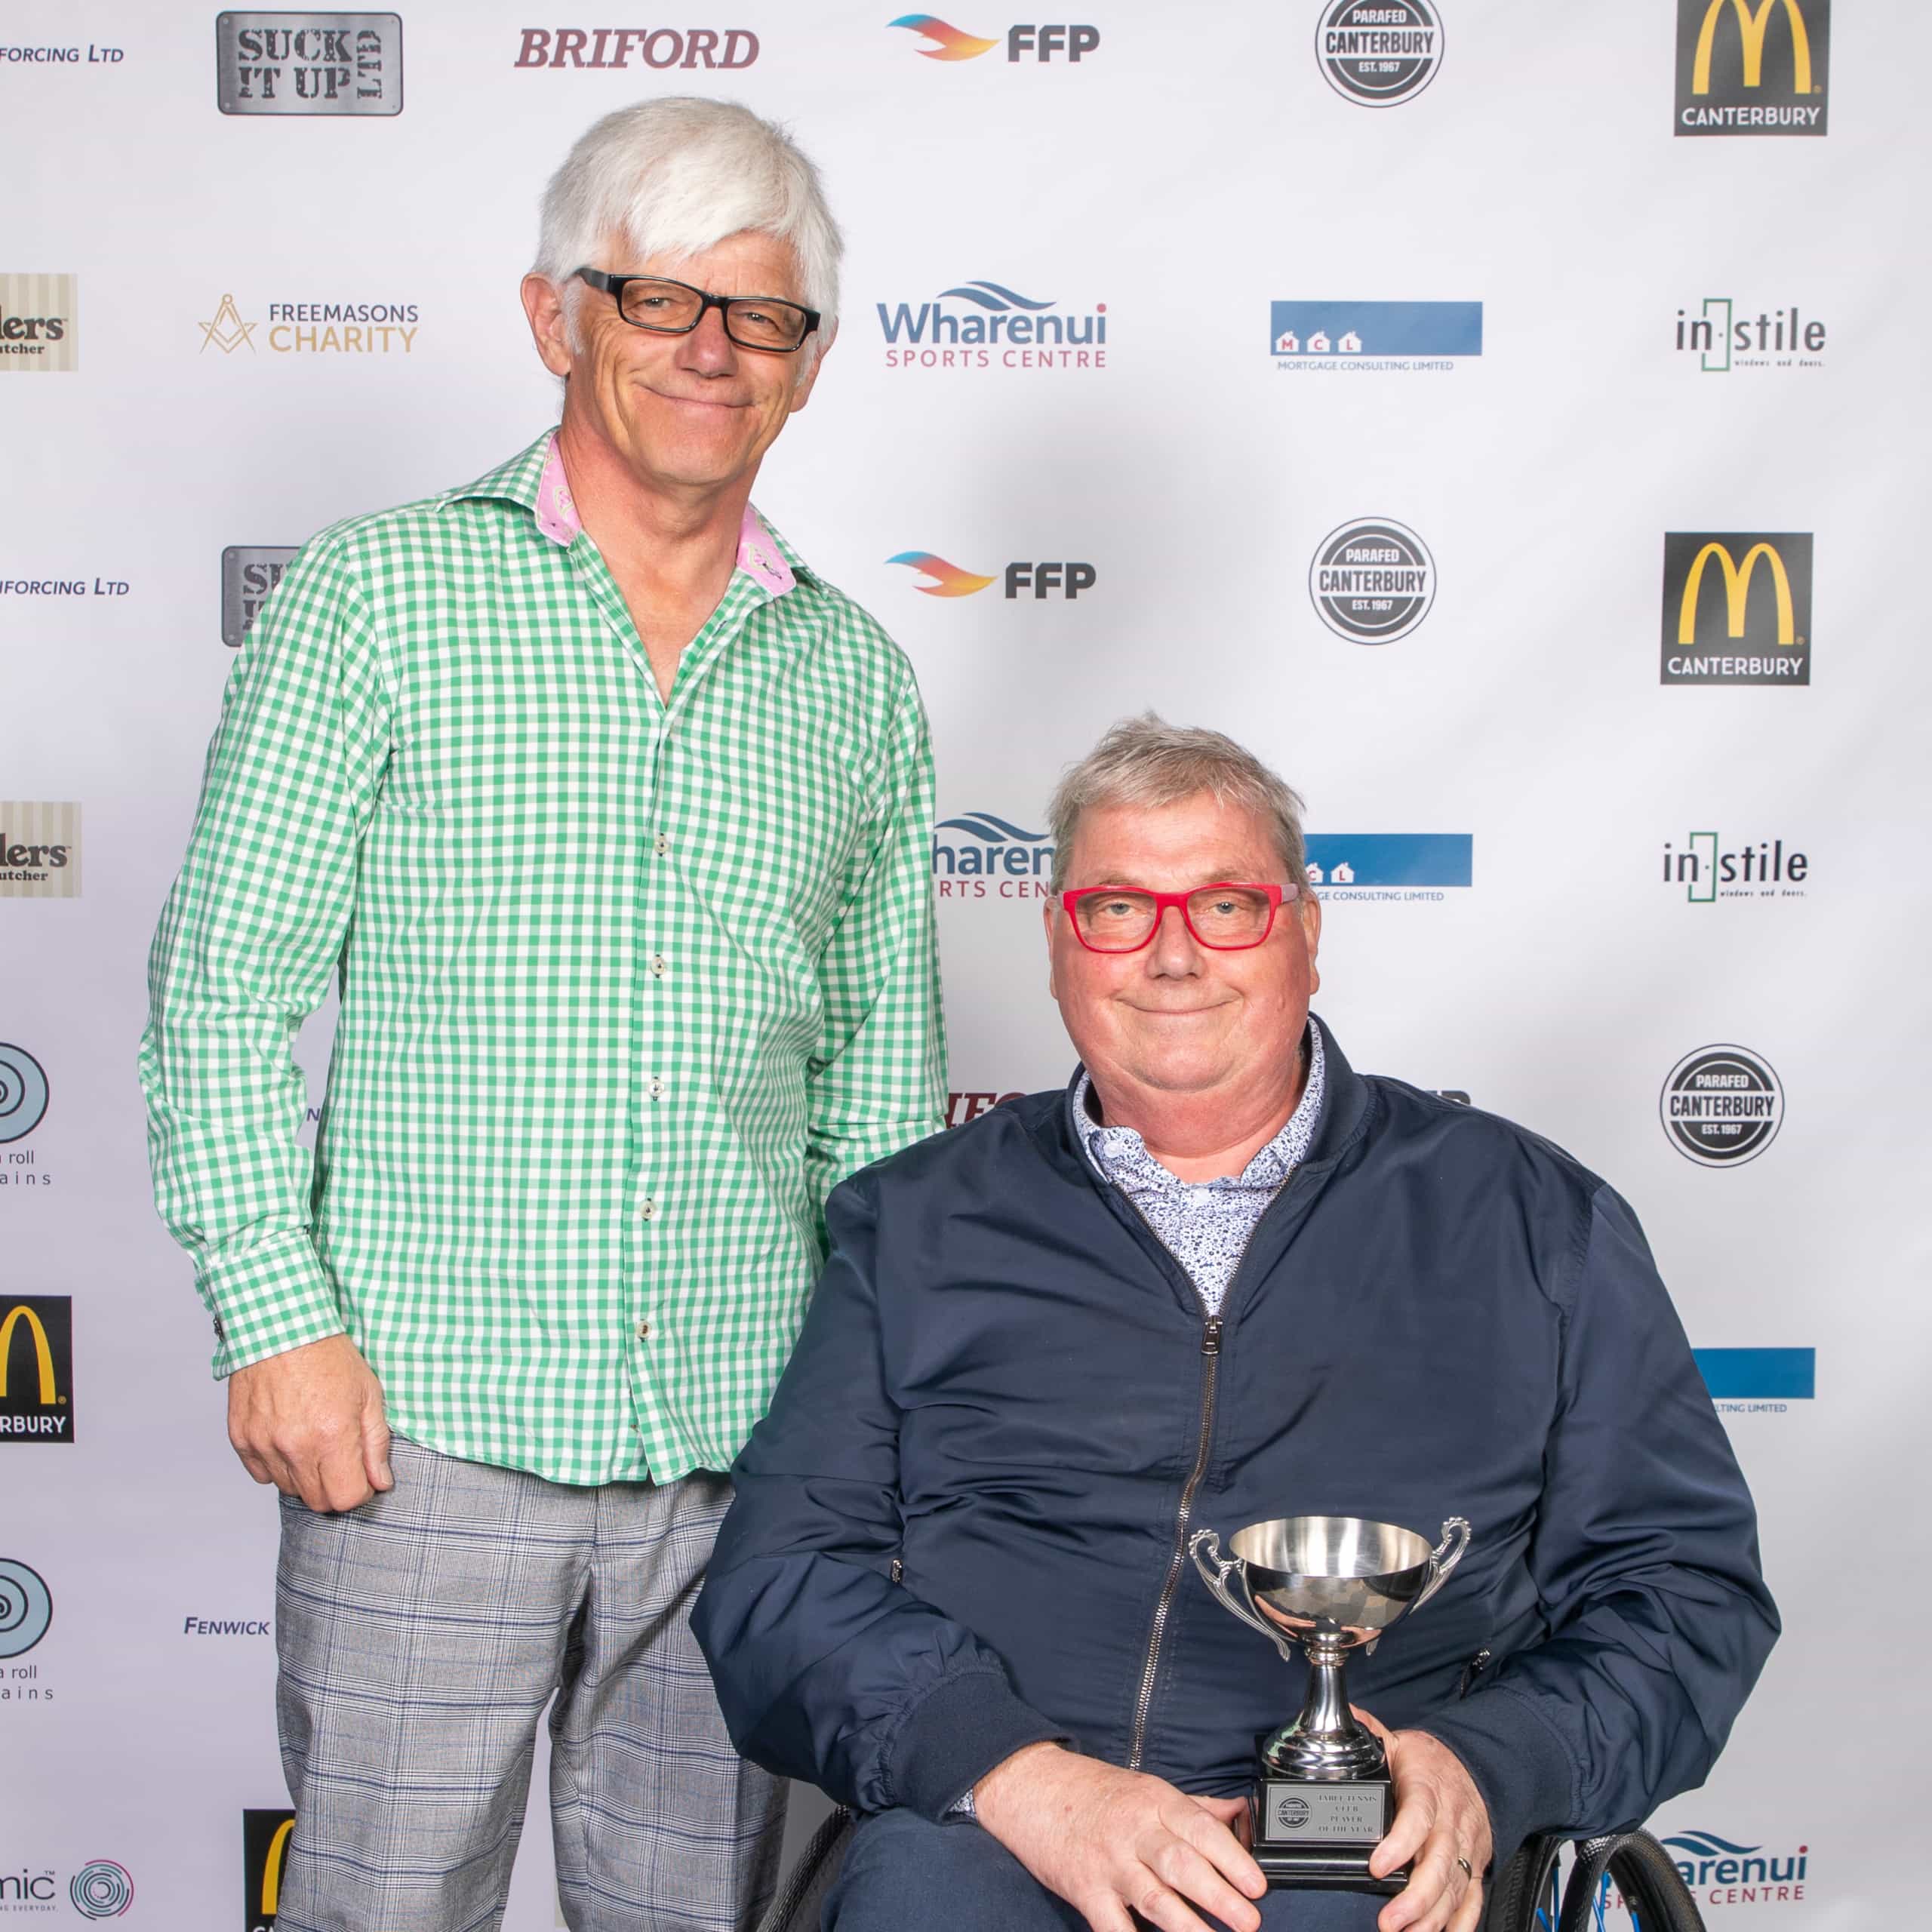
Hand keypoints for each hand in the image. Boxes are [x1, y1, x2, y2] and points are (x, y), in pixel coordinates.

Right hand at [226, 1333, 391, 1511]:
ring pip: (289, 1489)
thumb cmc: (330, 1356)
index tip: (363, 1474)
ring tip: (314, 1441)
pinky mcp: (241, 1439)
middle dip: (335, 1487)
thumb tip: (380, 1483)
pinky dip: (277, 1465)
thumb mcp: (369, 1393)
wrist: (281, 1327)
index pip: (346, 1498)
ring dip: (306, 1476)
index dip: (360, 1490)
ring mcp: (264, 1444)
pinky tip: (289, 1438)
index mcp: (332, 1436)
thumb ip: (376, 1443)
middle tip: (341, 1459)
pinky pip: (261, 1474)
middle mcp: (295, 1446)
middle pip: (317, 1501)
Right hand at [973, 1741, 1265, 1931]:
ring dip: (1188, 1926)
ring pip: (1153, 1897)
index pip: (1200, 1828)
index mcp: (1155, 1802)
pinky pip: (1112, 1925)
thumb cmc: (1099, 1793)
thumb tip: (1242, 1812)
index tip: (1257, 1884)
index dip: (1231, 1857)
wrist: (1035, 1788)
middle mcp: (1134, 1831)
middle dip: (1219, 1896)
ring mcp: (1109, 1863)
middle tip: (1249, 1920)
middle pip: (1180, 1864)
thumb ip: (1197, 1807)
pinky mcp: (1086, 1890)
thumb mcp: (1149, 1789)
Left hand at [1358, 1710, 1491, 1931]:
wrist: (1479, 1767)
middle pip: (1439, 1864)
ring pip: (1455, 1888)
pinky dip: (1461, 1924)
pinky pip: (1472, 1900)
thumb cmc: (1432, 1762)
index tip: (1376, 1865)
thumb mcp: (1400, 1742)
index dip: (1400, 1844)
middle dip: (1415, 1897)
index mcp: (1429, 1789)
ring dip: (1432, 1917)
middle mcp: (1451, 1823)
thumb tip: (1343, 1717)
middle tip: (1388, 1920)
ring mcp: (1466, 1848)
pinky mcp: (1475, 1867)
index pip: (1418, 1817)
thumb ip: (1370, 1733)